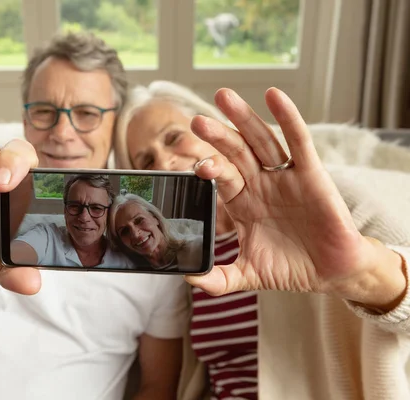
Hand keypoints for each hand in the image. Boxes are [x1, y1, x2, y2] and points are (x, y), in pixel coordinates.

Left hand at [185, 88, 405, 309]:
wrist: (330, 272)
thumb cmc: (290, 268)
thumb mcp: (249, 274)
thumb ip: (219, 279)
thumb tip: (189, 279)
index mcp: (242, 202)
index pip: (221, 177)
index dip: (209, 169)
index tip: (195, 167)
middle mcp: (260, 183)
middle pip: (235, 152)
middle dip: (217, 135)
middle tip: (198, 121)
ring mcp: (284, 176)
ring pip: (261, 140)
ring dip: (244, 118)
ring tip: (225, 97)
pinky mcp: (311, 173)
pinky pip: (298, 141)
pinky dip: (287, 117)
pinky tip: (274, 96)